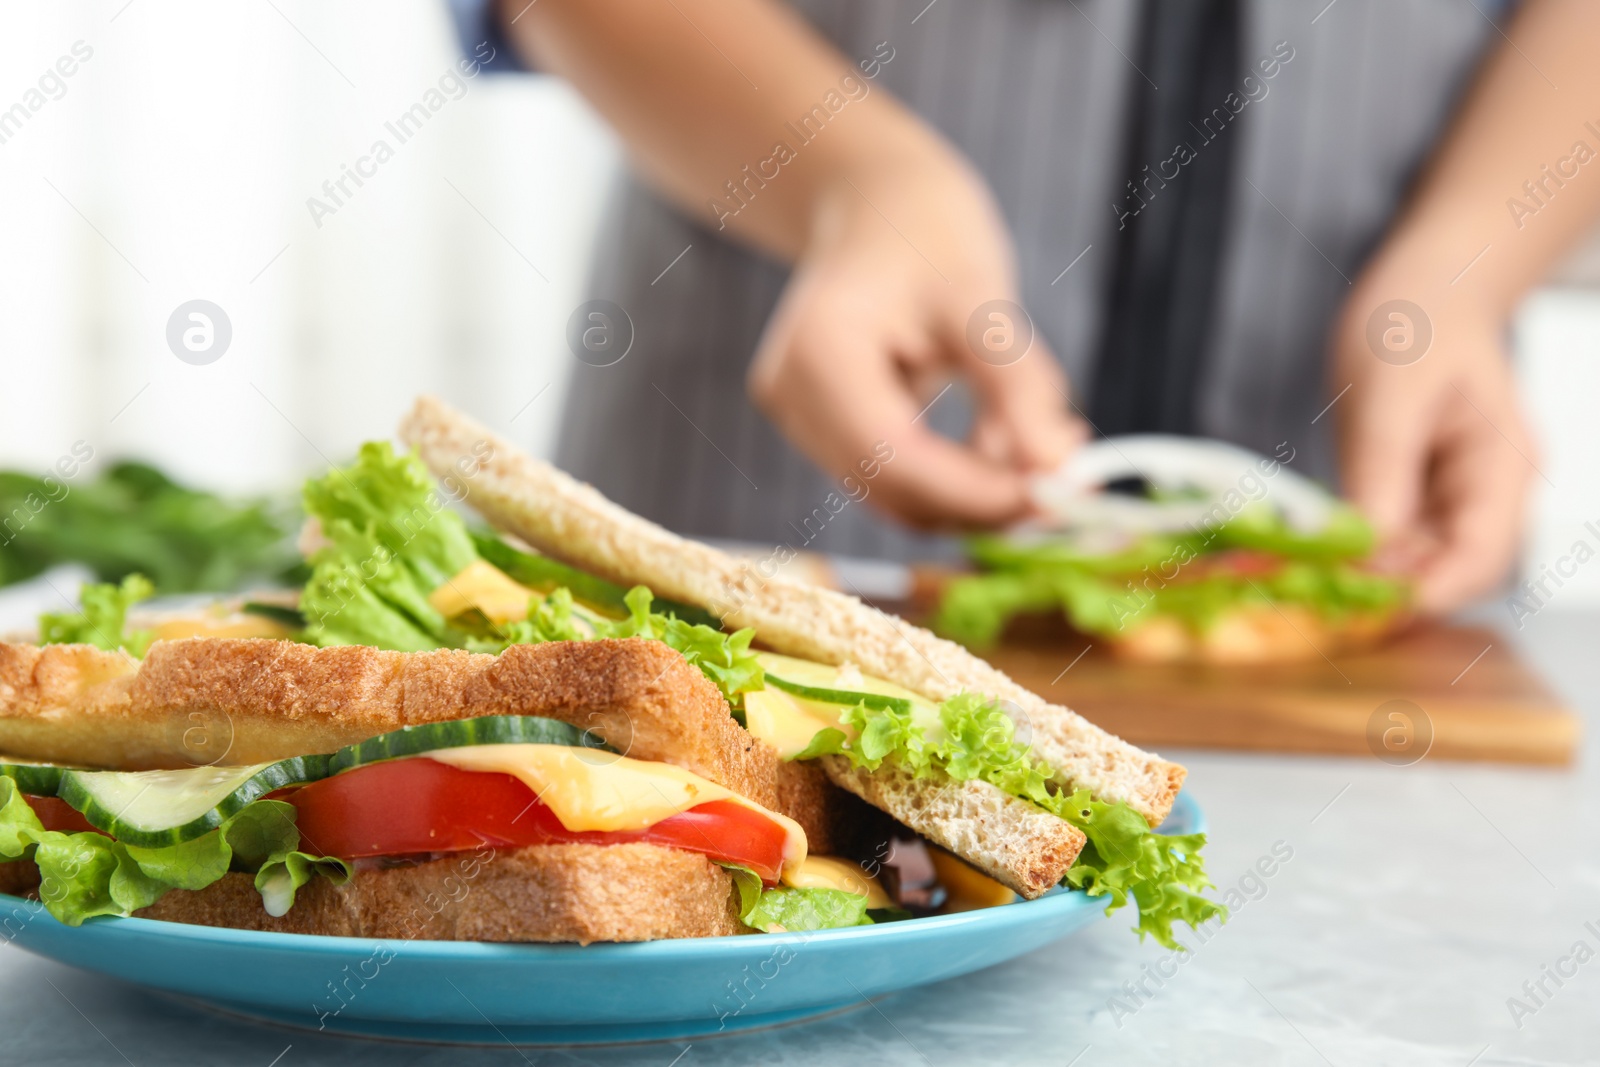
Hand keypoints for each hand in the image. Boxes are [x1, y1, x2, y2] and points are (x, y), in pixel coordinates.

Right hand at [747, 158, 1084, 529]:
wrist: (874, 206)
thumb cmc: (927, 233)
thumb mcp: (984, 300)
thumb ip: (1020, 391)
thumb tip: (1060, 472)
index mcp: (819, 350)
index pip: (894, 457)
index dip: (975, 493)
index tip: (1057, 497)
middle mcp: (793, 394)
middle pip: (892, 490)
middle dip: (984, 503)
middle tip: (1069, 487)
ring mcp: (799, 419)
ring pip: (896, 497)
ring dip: (976, 497)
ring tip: (1047, 453)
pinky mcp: (820, 433)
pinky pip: (894, 479)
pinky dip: (956, 479)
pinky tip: (1007, 445)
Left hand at [1332, 285, 1536, 613]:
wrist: (1424, 285)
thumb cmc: (1418, 321)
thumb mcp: (1391, 395)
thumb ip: (1383, 475)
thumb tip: (1367, 550)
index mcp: (1501, 466)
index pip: (1482, 556)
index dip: (1432, 592)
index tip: (1372, 606)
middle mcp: (1484, 491)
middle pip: (1449, 570)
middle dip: (1394, 590)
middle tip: (1324, 601)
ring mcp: (1449, 493)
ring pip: (1416, 560)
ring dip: (1370, 576)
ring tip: (1311, 581)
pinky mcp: (1412, 489)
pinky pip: (1390, 536)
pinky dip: (1358, 550)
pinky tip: (1317, 554)